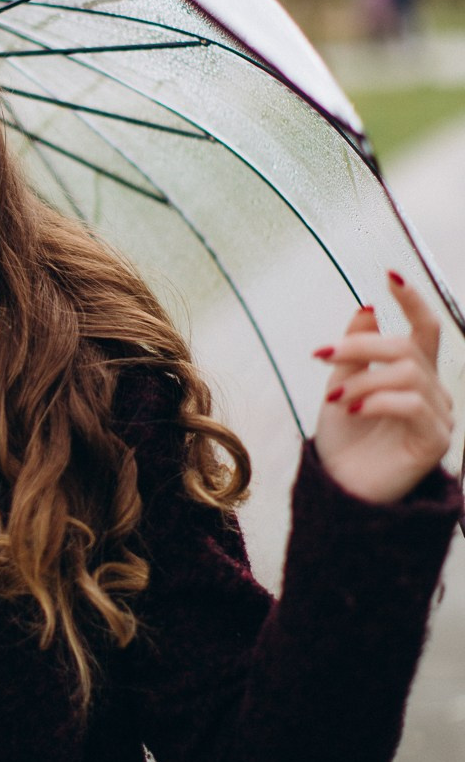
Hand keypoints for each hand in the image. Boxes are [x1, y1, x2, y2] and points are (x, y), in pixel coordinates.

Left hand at [313, 273, 453, 504]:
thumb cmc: (343, 438)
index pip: (424, 328)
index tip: (389, 274)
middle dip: (362, 346)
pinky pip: (411, 405)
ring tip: (335, 399)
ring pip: (409, 374)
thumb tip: (366, 308)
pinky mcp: (434, 442)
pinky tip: (352, 410)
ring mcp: (437, 416)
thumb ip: (355, 349)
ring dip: (364, 379)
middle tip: (323, 356)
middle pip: (409, 348)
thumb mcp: (341, 384)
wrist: (340, 487)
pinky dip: (377, 401)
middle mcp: (432, 390)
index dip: (412, 300)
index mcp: (414, 373)